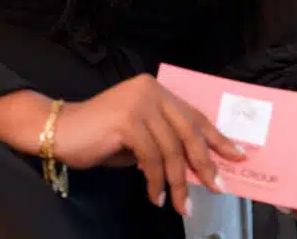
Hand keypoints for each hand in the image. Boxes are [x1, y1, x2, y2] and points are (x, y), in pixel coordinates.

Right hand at [51, 74, 246, 215]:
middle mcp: (152, 91)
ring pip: (172, 148)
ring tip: (180, 206)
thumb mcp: (140, 137)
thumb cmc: (100, 137)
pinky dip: (155, 181)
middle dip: (205, 163)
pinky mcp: (128, 119)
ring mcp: (140, 102)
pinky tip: (155, 197)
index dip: (217, 137)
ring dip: (178, 182)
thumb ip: (164, 142)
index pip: (195, 115)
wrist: (60, 130)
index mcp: (158, 90)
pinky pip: (151, 157)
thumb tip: (195, 166)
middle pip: (189, 131)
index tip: (236, 156)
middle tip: (216, 187)